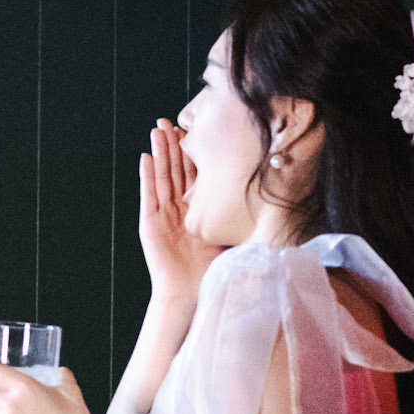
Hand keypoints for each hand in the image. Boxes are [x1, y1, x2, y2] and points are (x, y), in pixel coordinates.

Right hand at [139, 119, 220, 308]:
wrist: (189, 292)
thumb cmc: (210, 270)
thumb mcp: (230, 236)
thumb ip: (239, 217)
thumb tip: (267, 198)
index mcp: (196, 210)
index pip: (193, 174)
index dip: (193, 152)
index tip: (194, 129)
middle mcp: (178, 208)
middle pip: (174, 169)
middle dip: (172, 145)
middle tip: (170, 120)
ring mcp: (162, 214)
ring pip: (161, 176)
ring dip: (158, 152)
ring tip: (156, 129)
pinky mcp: (150, 223)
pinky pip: (148, 195)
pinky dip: (146, 176)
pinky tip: (146, 157)